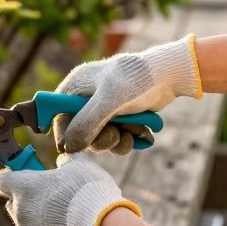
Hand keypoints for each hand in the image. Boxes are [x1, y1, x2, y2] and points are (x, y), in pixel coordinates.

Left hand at [0, 153, 135, 225]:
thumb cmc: (87, 191)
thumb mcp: (79, 165)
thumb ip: (66, 160)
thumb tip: (62, 161)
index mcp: (25, 187)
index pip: (1, 181)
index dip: (11, 177)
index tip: (24, 175)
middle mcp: (20, 211)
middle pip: (12, 202)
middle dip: (25, 199)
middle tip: (48, 195)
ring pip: (25, 222)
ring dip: (37, 217)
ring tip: (62, 214)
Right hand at [53, 35, 201, 153]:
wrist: (168, 76)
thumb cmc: (135, 80)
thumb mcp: (108, 101)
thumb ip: (86, 124)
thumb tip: (69, 147)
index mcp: (75, 87)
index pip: (58, 116)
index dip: (63, 134)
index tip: (70, 149)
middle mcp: (86, 99)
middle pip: (78, 132)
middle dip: (97, 139)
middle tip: (113, 135)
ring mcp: (104, 110)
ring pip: (98, 139)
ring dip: (114, 142)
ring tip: (129, 133)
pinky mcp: (120, 118)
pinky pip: (115, 139)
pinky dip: (126, 141)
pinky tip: (137, 133)